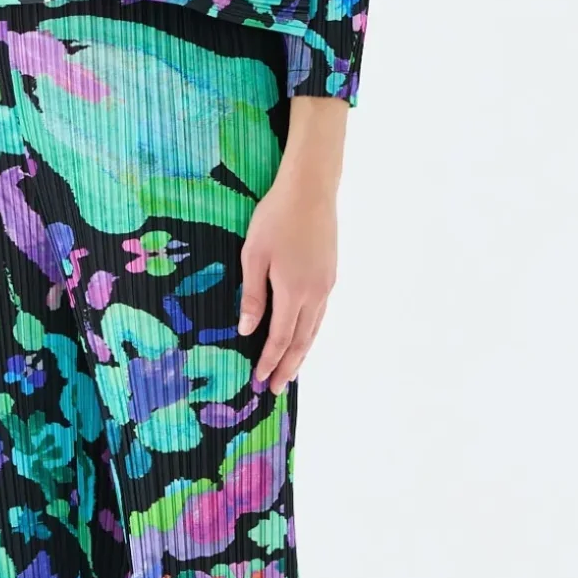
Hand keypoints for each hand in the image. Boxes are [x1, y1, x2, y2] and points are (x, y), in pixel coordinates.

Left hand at [239, 97, 347, 388]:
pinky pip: (320, 314)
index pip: (280, 338)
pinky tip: (304, 335)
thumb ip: (253, 295)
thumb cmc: (275, 217)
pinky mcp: (331, 273)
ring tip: (290, 371)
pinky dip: (310, 332)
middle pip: (301, 341)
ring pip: (314, 329)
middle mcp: (315, 294)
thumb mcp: (253, 255)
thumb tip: (246, 330)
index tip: (259, 380)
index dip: (269, 361)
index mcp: (293, 291)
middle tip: (275, 388)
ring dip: (301, 353)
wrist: (311, 189)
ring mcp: (327, 284)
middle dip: (288, 366)